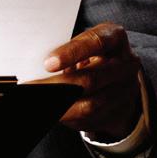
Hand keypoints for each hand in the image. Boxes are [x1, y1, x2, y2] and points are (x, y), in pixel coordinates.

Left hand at [30, 22, 141, 140]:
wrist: (119, 76)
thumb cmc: (92, 53)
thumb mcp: (82, 44)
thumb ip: (65, 52)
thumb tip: (37, 67)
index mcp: (114, 37)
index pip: (96, 42)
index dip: (71, 52)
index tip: (48, 64)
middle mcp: (126, 64)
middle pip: (91, 79)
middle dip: (57, 87)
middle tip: (30, 89)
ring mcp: (126, 90)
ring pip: (90, 104)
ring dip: (59, 107)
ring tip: (36, 102)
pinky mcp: (120, 111)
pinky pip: (91, 120)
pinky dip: (67, 117)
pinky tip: (52, 113)